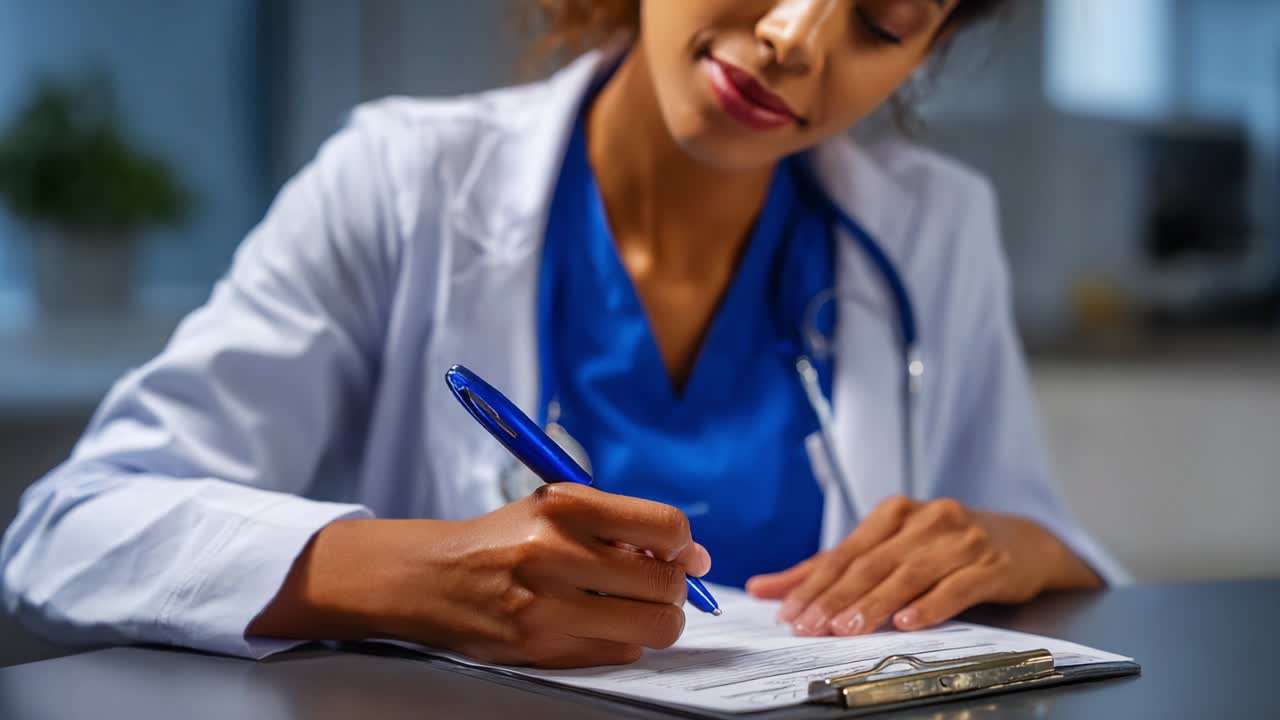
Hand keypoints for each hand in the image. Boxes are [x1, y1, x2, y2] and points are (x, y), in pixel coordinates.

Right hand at [249, 483, 710, 667]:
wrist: (434, 577)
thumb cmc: (507, 538)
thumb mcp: (556, 508)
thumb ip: (623, 525)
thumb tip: (695, 556)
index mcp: (565, 506)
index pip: (665, 526)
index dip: (685, 546)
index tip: (684, 554)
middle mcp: (555, 552)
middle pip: (664, 583)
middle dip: (674, 588)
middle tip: (660, 586)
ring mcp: (546, 604)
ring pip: (651, 626)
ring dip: (657, 620)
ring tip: (637, 609)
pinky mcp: (539, 646)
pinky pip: (618, 653)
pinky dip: (623, 641)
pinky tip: (601, 625)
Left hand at [745, 497, 1100, 636]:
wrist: (1022, 542)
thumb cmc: (944, 547)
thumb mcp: (888, 549)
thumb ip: (827, 570)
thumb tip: (762, 588)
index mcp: (893, 513)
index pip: (844, 552)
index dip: (813, 583)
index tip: (788, 613)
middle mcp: (925, 519)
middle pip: (871, 563)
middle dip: (837, 597)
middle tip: (811, 626)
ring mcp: (959, 540)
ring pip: (908, 574)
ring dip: (876, 604)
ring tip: (849, 629)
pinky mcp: (990, 564)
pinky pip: (956, 586)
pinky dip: (930, 604)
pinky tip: (909, 622)